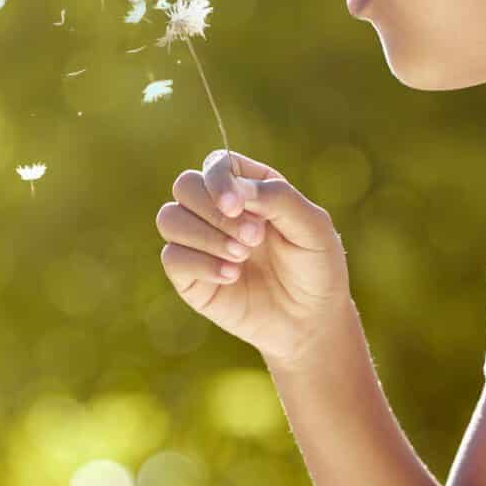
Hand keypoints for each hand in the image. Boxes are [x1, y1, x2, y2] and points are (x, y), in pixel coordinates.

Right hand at [157, 148, 352, 362]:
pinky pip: (172, 257)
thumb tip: (236, 190)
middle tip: (253, 238)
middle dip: (215, 212)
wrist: (311, 320)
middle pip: (185, 186)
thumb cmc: (315, 267)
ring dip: (205, 236)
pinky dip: (201, 264)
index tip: (237, 206)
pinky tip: (231, 276)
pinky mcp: (189, 276)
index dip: (219, 180)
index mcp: (248, 187)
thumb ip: (278, 199)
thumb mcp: (313, 227)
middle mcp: (218, 210)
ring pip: (169, 218)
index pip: (216, 164)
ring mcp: (200, 242)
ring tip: (242, 258)